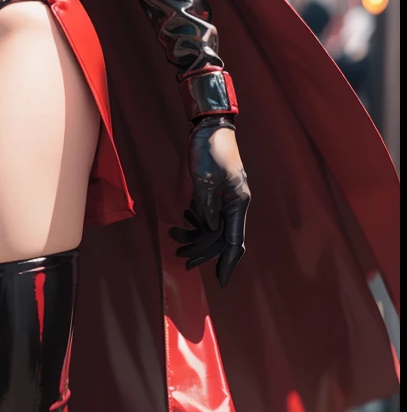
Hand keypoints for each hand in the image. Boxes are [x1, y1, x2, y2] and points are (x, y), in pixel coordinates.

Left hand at [170, 121, 249, 287]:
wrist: (209, 129)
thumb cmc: (211, 151)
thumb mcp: (206, 181)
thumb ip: (206, 207)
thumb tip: (208, 230)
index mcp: (237, 204)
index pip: (234, 241)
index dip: (228, 263)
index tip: (221, 282)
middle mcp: (233, 206)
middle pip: (219, 239)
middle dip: (201, 250)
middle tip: (180, 257)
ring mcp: (224, 201)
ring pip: (210, 229)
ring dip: (193, 236)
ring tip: (174, 236)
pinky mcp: (213, 195)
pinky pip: (205, 217)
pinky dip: (194, 222)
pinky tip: (182, 220)